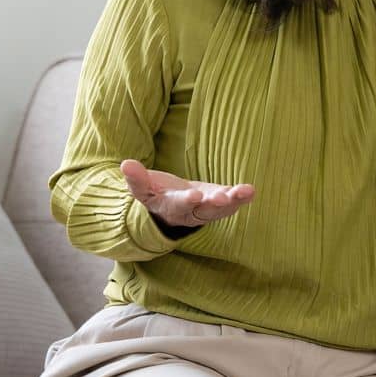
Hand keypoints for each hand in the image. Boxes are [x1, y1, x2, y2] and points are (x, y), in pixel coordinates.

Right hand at [120, 159, 255, 229]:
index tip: (193, 195)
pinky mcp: (219, 201)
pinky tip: (250, 190)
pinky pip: (232, 202)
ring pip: (221, 209)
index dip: (185, 201)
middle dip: (213, 204)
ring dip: (234, 201)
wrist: (171, 206)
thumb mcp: (143, 188)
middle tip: (222, 198)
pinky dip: (242, 197)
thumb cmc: (155, 193)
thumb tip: (125, 164)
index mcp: (171, 207)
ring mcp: (207, 209)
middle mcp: (191, 212)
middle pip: (203, 211)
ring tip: (245, 191)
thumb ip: (136, 178)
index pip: (178, 205)